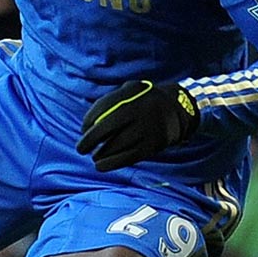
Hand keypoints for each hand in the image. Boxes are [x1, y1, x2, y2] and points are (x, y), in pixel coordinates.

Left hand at [77, 78, 199, 172]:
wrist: (176, 109)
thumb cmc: (142, 100)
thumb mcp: (129, 90)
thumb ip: (108, 103)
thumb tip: (86, 126)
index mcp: (131, 97)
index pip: (104, 111)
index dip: (89, 122)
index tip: (83, 130)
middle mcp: (139, 113)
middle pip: (109, 129)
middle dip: (91, 141)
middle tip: (81, 149)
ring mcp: (147, 130)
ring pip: (118, 145)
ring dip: (101, 155)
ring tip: (95, 158)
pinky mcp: (152, 145)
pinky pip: (129, 157)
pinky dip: (113, 164)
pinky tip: (102, 166)